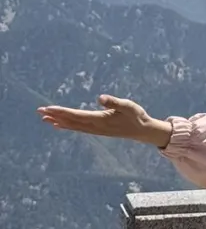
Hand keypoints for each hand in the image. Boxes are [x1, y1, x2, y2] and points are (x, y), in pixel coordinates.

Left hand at [37, 95, 172, 147]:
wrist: (143, 130)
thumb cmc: (136, 115)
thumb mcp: (128, 105)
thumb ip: (114, 101)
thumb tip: (100, 97)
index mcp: (100, 120)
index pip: (76, 115)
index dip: (62, 112)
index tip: (49, 108)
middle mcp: (95, 127)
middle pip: (71, 121)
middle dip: (55, 116)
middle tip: (39, 111)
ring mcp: (96, 130)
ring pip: (73, 126)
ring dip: (58, 121)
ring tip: (44, 118)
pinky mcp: (97, 130)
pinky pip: (78, 129)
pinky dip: (67, 126)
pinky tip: (58, 125)